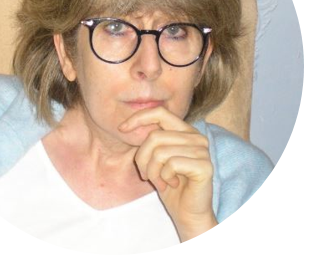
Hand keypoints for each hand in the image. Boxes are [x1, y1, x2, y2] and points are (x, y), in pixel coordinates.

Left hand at [119, 106, 217, 240]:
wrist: (187, 213)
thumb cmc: (169, 184)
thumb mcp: (155, 158)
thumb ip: (149, 140)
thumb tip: (126, 126)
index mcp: (185, 130)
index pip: (159, 112)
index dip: (138, 118)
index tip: (121, 129)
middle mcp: (196, 136)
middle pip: (154, 136)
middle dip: (142, 159)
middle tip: (146, 175)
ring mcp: (202, 150)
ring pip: (160, 152)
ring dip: (153, 172)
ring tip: (160, 182)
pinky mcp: (204, 165)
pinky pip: (171, 164)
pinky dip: (164, 178)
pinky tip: (172, 185)